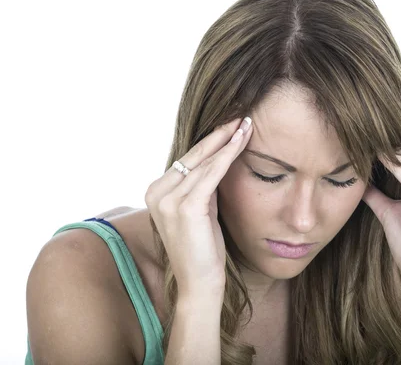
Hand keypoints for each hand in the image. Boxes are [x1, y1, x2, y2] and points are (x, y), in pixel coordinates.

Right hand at [144, 117, 252, 295]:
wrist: (200, 284)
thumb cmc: (204, 249)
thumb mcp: (200, 211)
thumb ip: (202, 186)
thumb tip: (219, 160)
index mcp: (156, 192)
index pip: (187, 159)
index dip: (210, 141)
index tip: (230, 125)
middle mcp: (156, 192)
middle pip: (193, 155)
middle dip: (219, 135)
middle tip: (240, 116)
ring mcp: (167, 199)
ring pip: (203, 161)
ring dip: (227, 141)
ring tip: (245, 124)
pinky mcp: (184, 207)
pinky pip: (211, 174)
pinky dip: (228, 155)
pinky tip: (241, 141)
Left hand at [362, 148, 400, 300]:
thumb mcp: (392, 215)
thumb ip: (379, 195)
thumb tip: (360, 180)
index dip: (391, 147)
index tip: (365, 136)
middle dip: (389, 145)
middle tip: (362, 132)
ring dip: (389, 153)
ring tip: (365, 140)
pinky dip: (395, 168)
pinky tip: (377, 158)